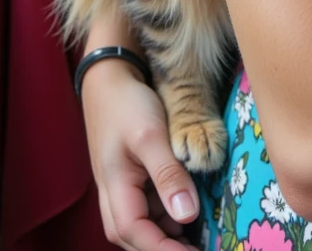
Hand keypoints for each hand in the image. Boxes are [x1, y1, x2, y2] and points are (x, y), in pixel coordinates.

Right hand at [80, 59, 200, 249]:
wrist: (110, 78)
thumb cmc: (127, 104)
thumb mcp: (150, 136)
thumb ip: (168, 175)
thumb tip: (187, 216)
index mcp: (115, 189)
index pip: (135, 235)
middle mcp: (115, 197)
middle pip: (135, 239)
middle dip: (165, 249)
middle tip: (201, 249)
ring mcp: (122, 189)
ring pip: (142, 227)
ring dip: (167, 236)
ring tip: (200, 239)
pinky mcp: (132, 180)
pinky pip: (148, 210)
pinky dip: (167, 218)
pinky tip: (189, 214)